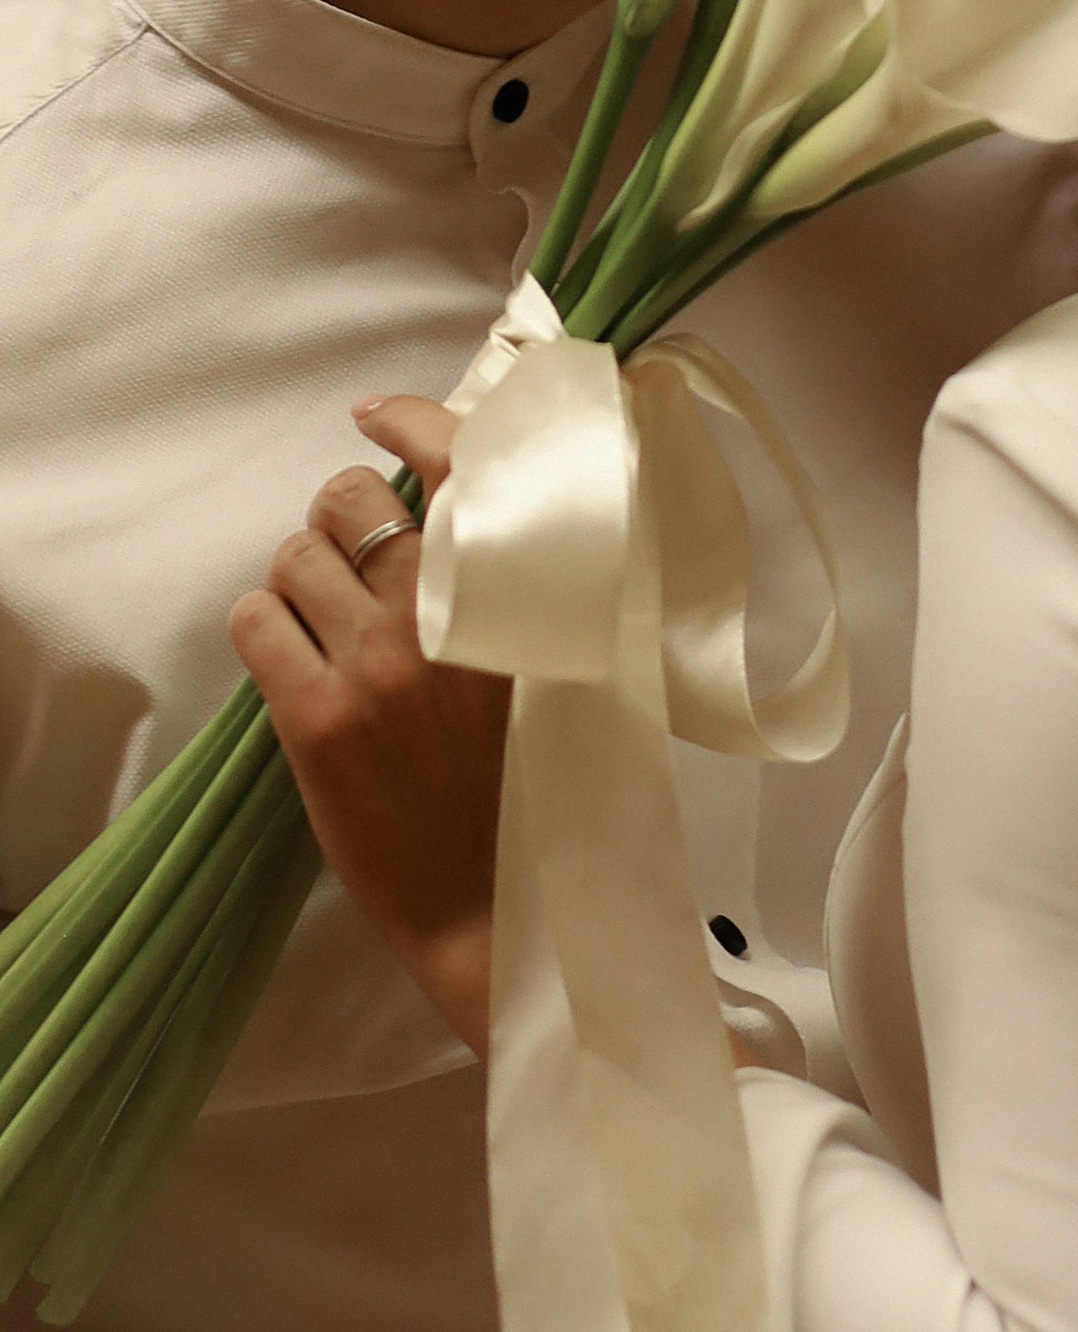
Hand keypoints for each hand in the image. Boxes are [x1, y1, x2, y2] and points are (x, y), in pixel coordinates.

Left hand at [229, 396, 503, 1053]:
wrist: (499, 912)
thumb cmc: (538, 797)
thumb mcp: (569, 677)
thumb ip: (527, 596)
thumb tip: (449, 518)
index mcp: (528, 600)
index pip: (463, 464)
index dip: (411, 422)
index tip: (380, 419)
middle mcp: (455, 617)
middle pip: (351, 501)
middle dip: (338, 521)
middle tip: (352, 567)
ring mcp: (382, 666)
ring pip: (295, 555)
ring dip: (300, 582)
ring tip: (326, 633)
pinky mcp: (318, 718)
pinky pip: (254, 619)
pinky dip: (264, 630)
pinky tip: (294, 666)